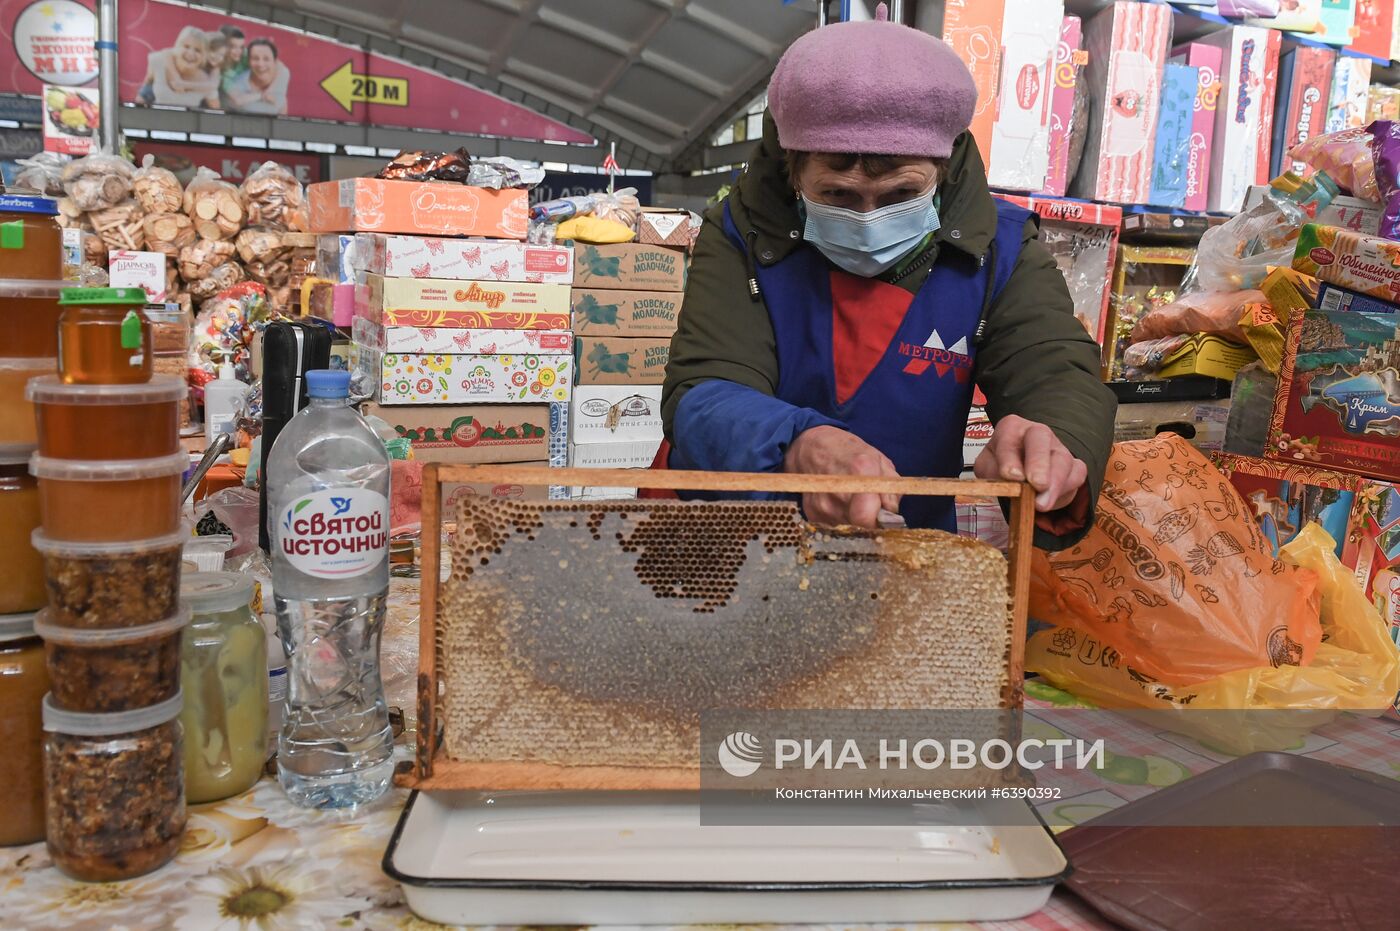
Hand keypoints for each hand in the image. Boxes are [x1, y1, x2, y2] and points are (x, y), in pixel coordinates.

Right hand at [784, 426, 900, 527]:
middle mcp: (839, 490)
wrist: (809, 447)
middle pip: (862, 522)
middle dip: (870, 516)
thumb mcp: (877, 458)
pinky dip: (840, 514)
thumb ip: (891, 485)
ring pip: (850, 524)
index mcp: (861, 468)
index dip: (882, 517)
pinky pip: (835, 523)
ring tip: (850, 495)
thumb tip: (893, 512)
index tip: (885, 513)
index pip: (871, 515)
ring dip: (854, 515)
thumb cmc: (846, 451)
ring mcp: (823, 504)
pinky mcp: (812, 513)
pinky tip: (836, 498)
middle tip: (869, 502)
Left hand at [974, 415, 1090, 534]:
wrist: (1019, 475)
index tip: (1010, 475)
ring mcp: (1058, 447)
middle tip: (1036, 484)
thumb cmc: (1000, 466)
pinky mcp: (1073, 465)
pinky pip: (1076, 475)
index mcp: (1011, 427)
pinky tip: (1051, 502)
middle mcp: (1036, 432)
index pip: (1009, 435)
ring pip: (1063, 459)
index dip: (1009, 456)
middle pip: (1041, 438)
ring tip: (1041, 504)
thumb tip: (1006, 481)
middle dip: (1039, 462)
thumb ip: (992, 471)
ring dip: (1054, 484)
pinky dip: (1065, 490)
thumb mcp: (987, 468)